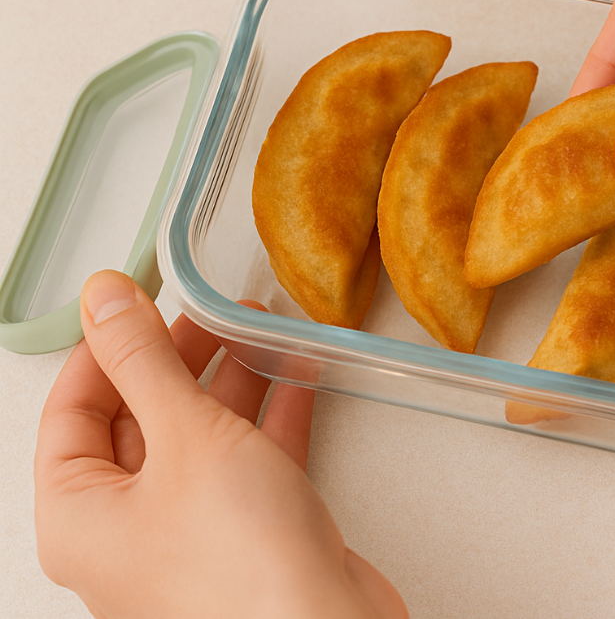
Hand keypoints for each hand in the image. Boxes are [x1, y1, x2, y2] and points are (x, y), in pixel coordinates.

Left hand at [34, 270, 407, 618]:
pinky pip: (249, 459)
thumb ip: (143, 360)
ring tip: (255, 328)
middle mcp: (129, 531)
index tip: (136, 301)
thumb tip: (104, 299)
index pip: (71, 411)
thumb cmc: (242, 565)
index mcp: (80, 516)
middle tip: (206, 312)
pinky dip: (270, 415)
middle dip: (177, 359)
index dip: (104, 349)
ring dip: (230, 381)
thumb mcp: (184, 435)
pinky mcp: (250, 534)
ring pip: (199, 438)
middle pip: (139, 421)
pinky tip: (294, 375)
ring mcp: (192, 534)